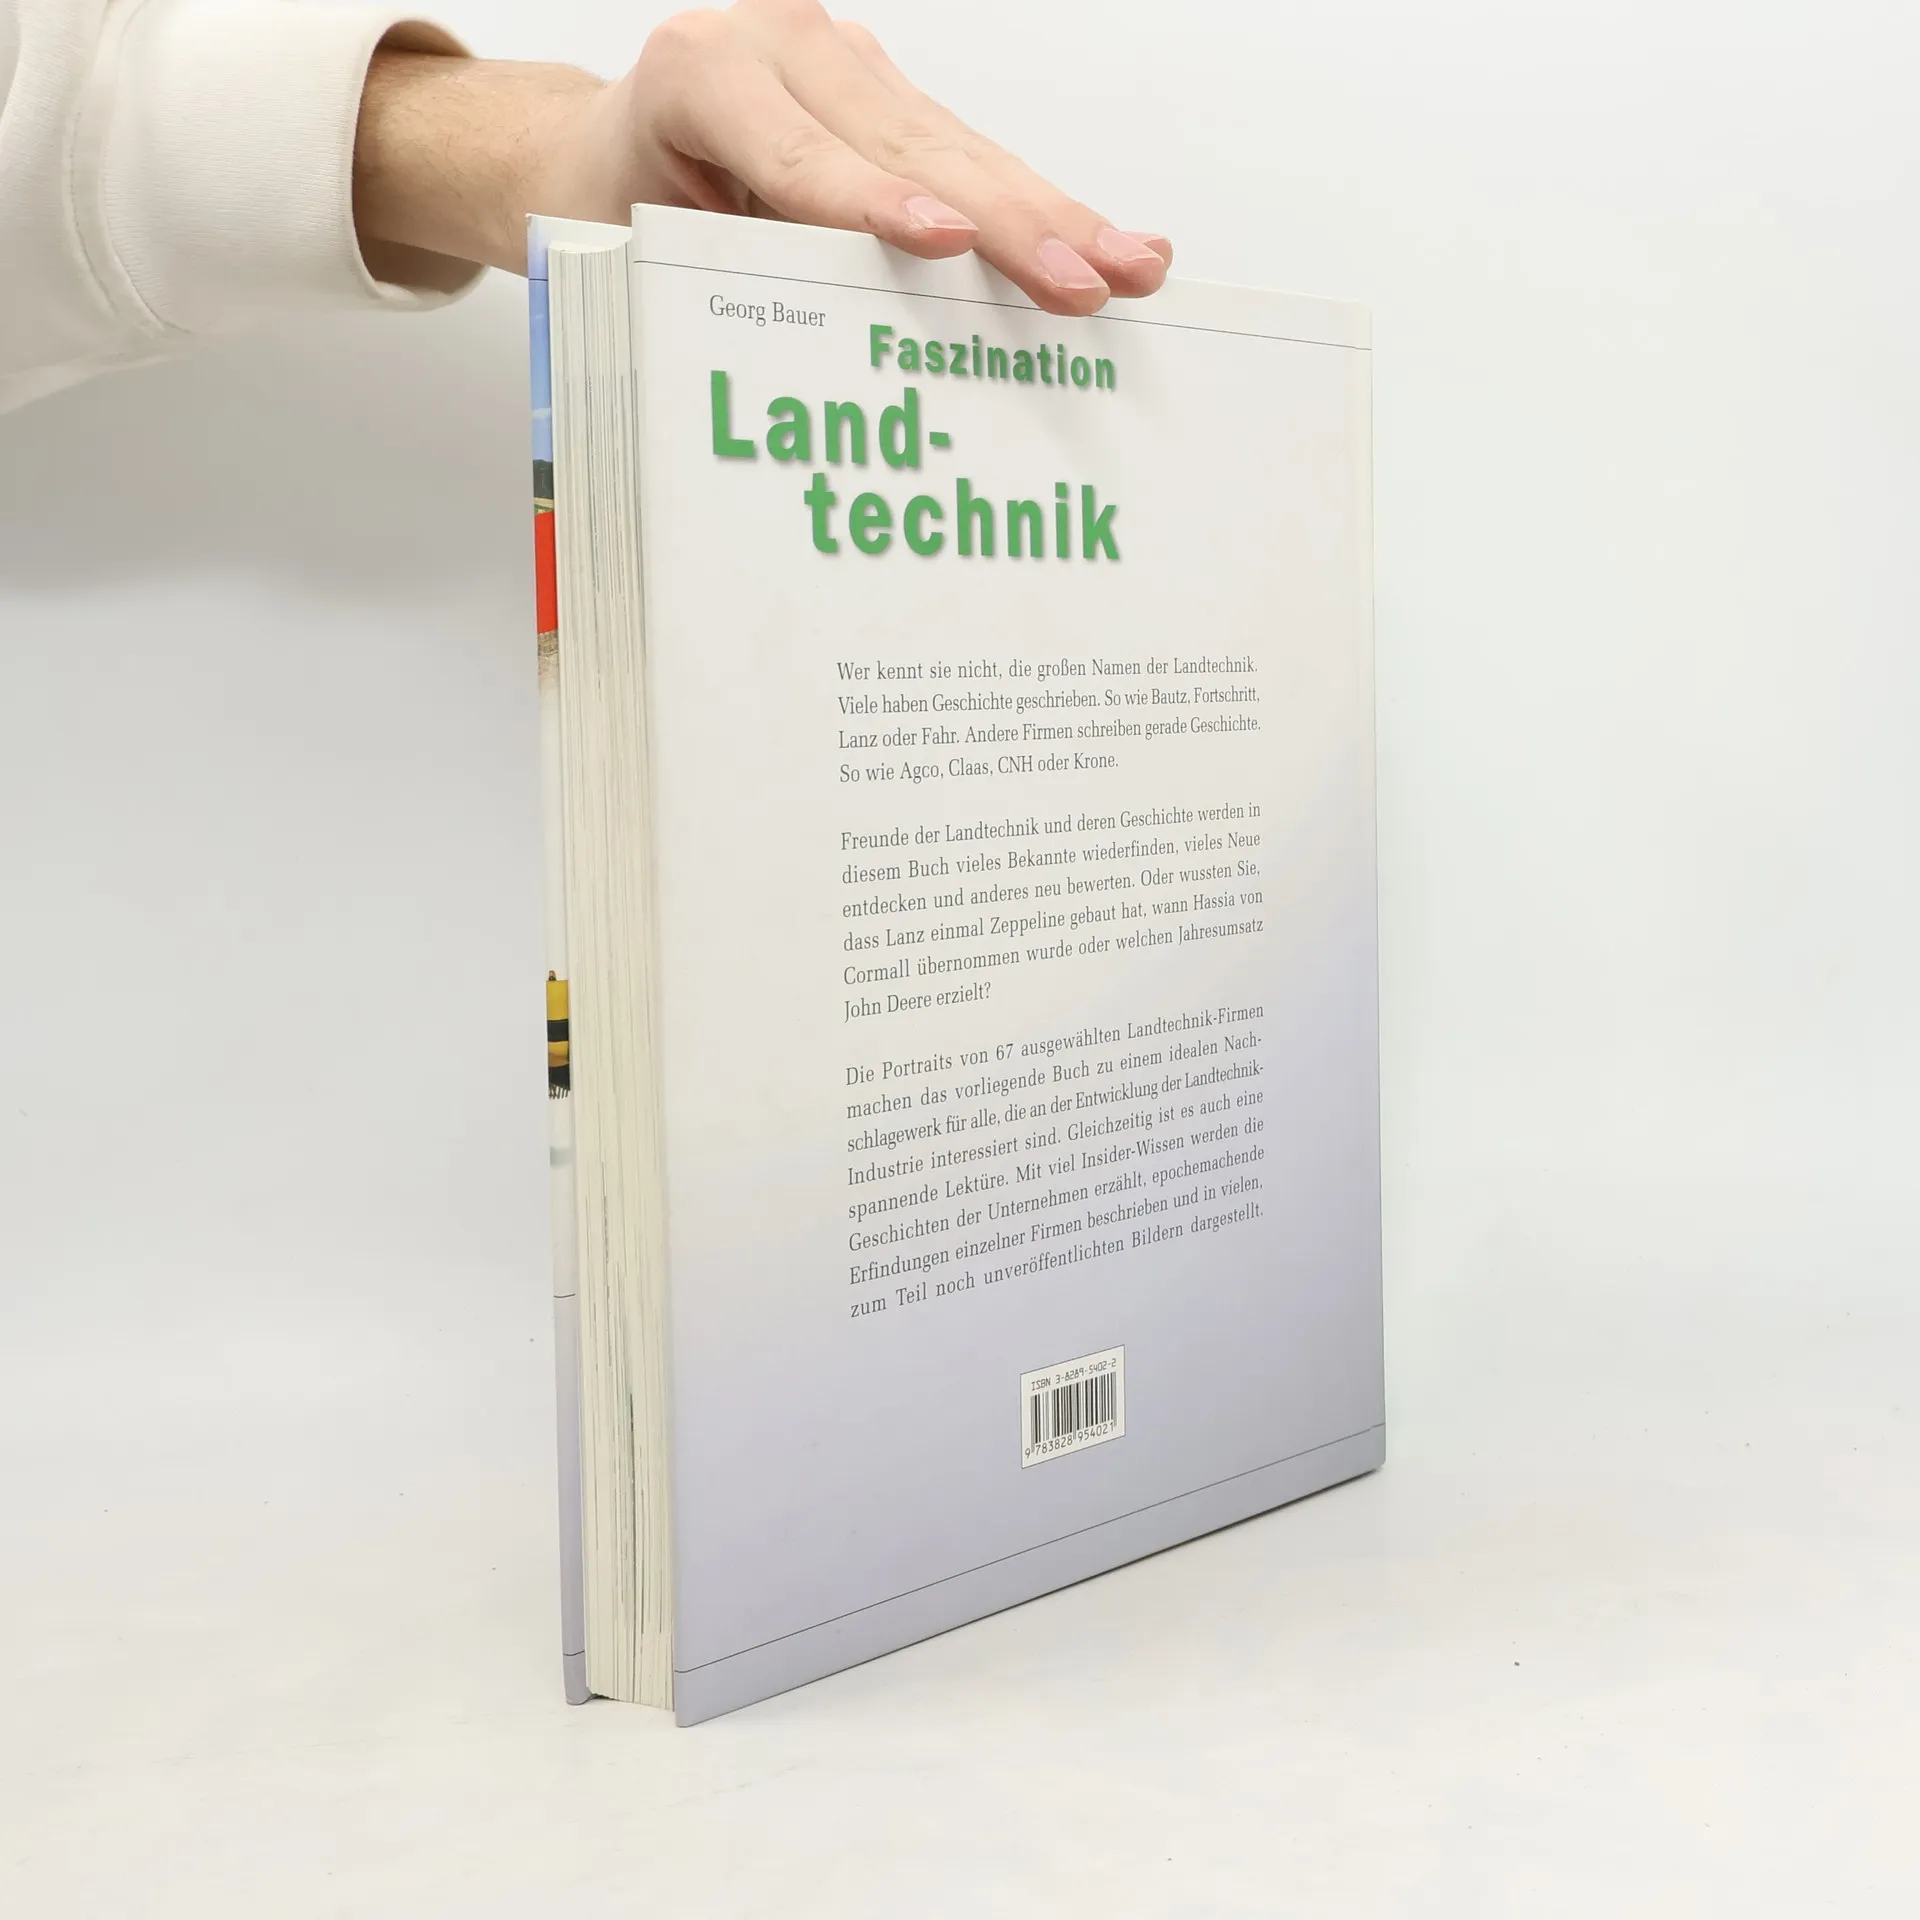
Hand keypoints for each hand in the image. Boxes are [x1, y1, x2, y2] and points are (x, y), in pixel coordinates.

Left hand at [353, 2, 1170, 314]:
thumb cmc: (614, 216)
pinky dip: (1037, 206)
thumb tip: (833, 372)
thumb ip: (726, 284)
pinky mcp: (884, 94)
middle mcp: (779, 46)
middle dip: (1006, 222)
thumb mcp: (638, 257)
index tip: (946, 243)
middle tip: (1082, 283)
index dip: (874, 203)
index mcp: (698, 76)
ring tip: (1131, 267)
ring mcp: (842, 63)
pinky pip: (967, 155)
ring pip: (959, 148)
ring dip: (1052, 216)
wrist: (599, 154)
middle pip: (908, 147)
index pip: (797, 154)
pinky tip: (1108, 240)